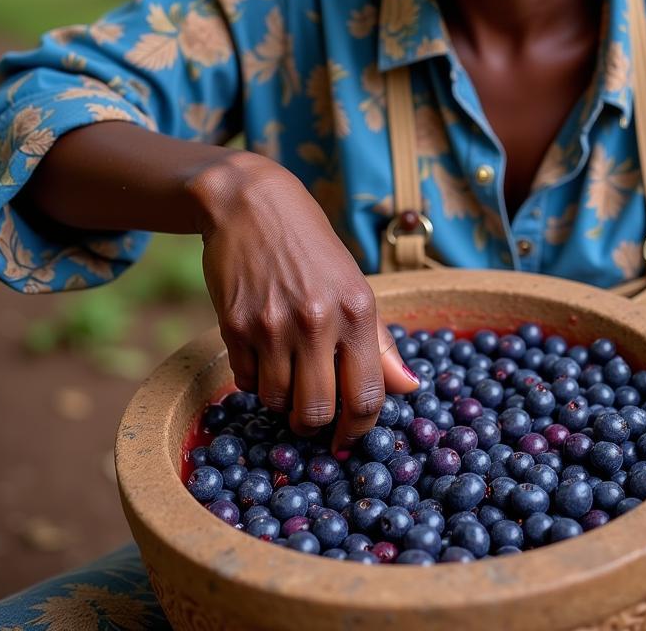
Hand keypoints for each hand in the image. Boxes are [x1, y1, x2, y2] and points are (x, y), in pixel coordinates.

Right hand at [191, 151, 418, 451]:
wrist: (251, 205)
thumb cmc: (311, 247)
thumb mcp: (355, 285)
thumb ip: (380, 341)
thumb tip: (409, 388)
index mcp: (357, 311)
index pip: (366, 396)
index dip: (358, 431)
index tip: (347, 440)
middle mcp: (318, 321)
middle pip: (317, 412)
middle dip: (314, 425)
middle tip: (312, 415)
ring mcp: (273, 325)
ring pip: (277, 402)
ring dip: (281, 401)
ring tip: (285, 374)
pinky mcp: (235, 325)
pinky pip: (245, 381)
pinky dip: (254, 380)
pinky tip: (261, 355)